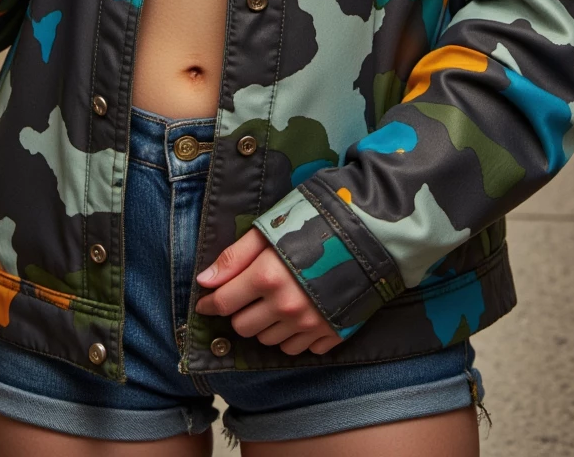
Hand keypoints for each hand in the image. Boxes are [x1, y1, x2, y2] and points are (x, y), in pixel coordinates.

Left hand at [196, 228, 342, 355]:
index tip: (206, 302)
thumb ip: (234, 257)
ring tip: (276, 301)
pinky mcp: (329, 334)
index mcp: (267, 277)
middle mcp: (286, 306)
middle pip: (243, 327)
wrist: (369, 235)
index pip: (225, 302)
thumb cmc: (314, 224)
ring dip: (265, 325)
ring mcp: (309, 324)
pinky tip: (298, 313)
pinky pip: (297, 349)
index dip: (211, 303)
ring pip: (268, 341)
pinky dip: (292, 336)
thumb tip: (204, 281)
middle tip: (249, 295)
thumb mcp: (270, 230)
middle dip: (240, 312)